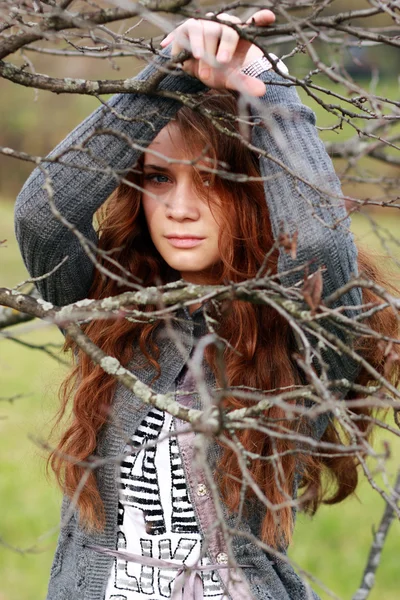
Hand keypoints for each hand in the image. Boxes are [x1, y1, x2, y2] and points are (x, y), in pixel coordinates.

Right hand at [160, 10, 274, 96]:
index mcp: (239, 35)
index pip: (252, 24)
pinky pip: (187, 31)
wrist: (194, 70)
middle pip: (227, 30)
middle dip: (225, 45)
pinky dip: (184, 41)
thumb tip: (263, 91)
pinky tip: (179, 49)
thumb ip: (246, 83)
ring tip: (200, 58)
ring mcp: (206, 24)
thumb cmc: (217, 71)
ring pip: (206, 30)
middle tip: (222, 62)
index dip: (259, 19)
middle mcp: (224, 26)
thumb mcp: (231, 79)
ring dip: (203, 46)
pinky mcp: (189, 27)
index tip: (269, 17)